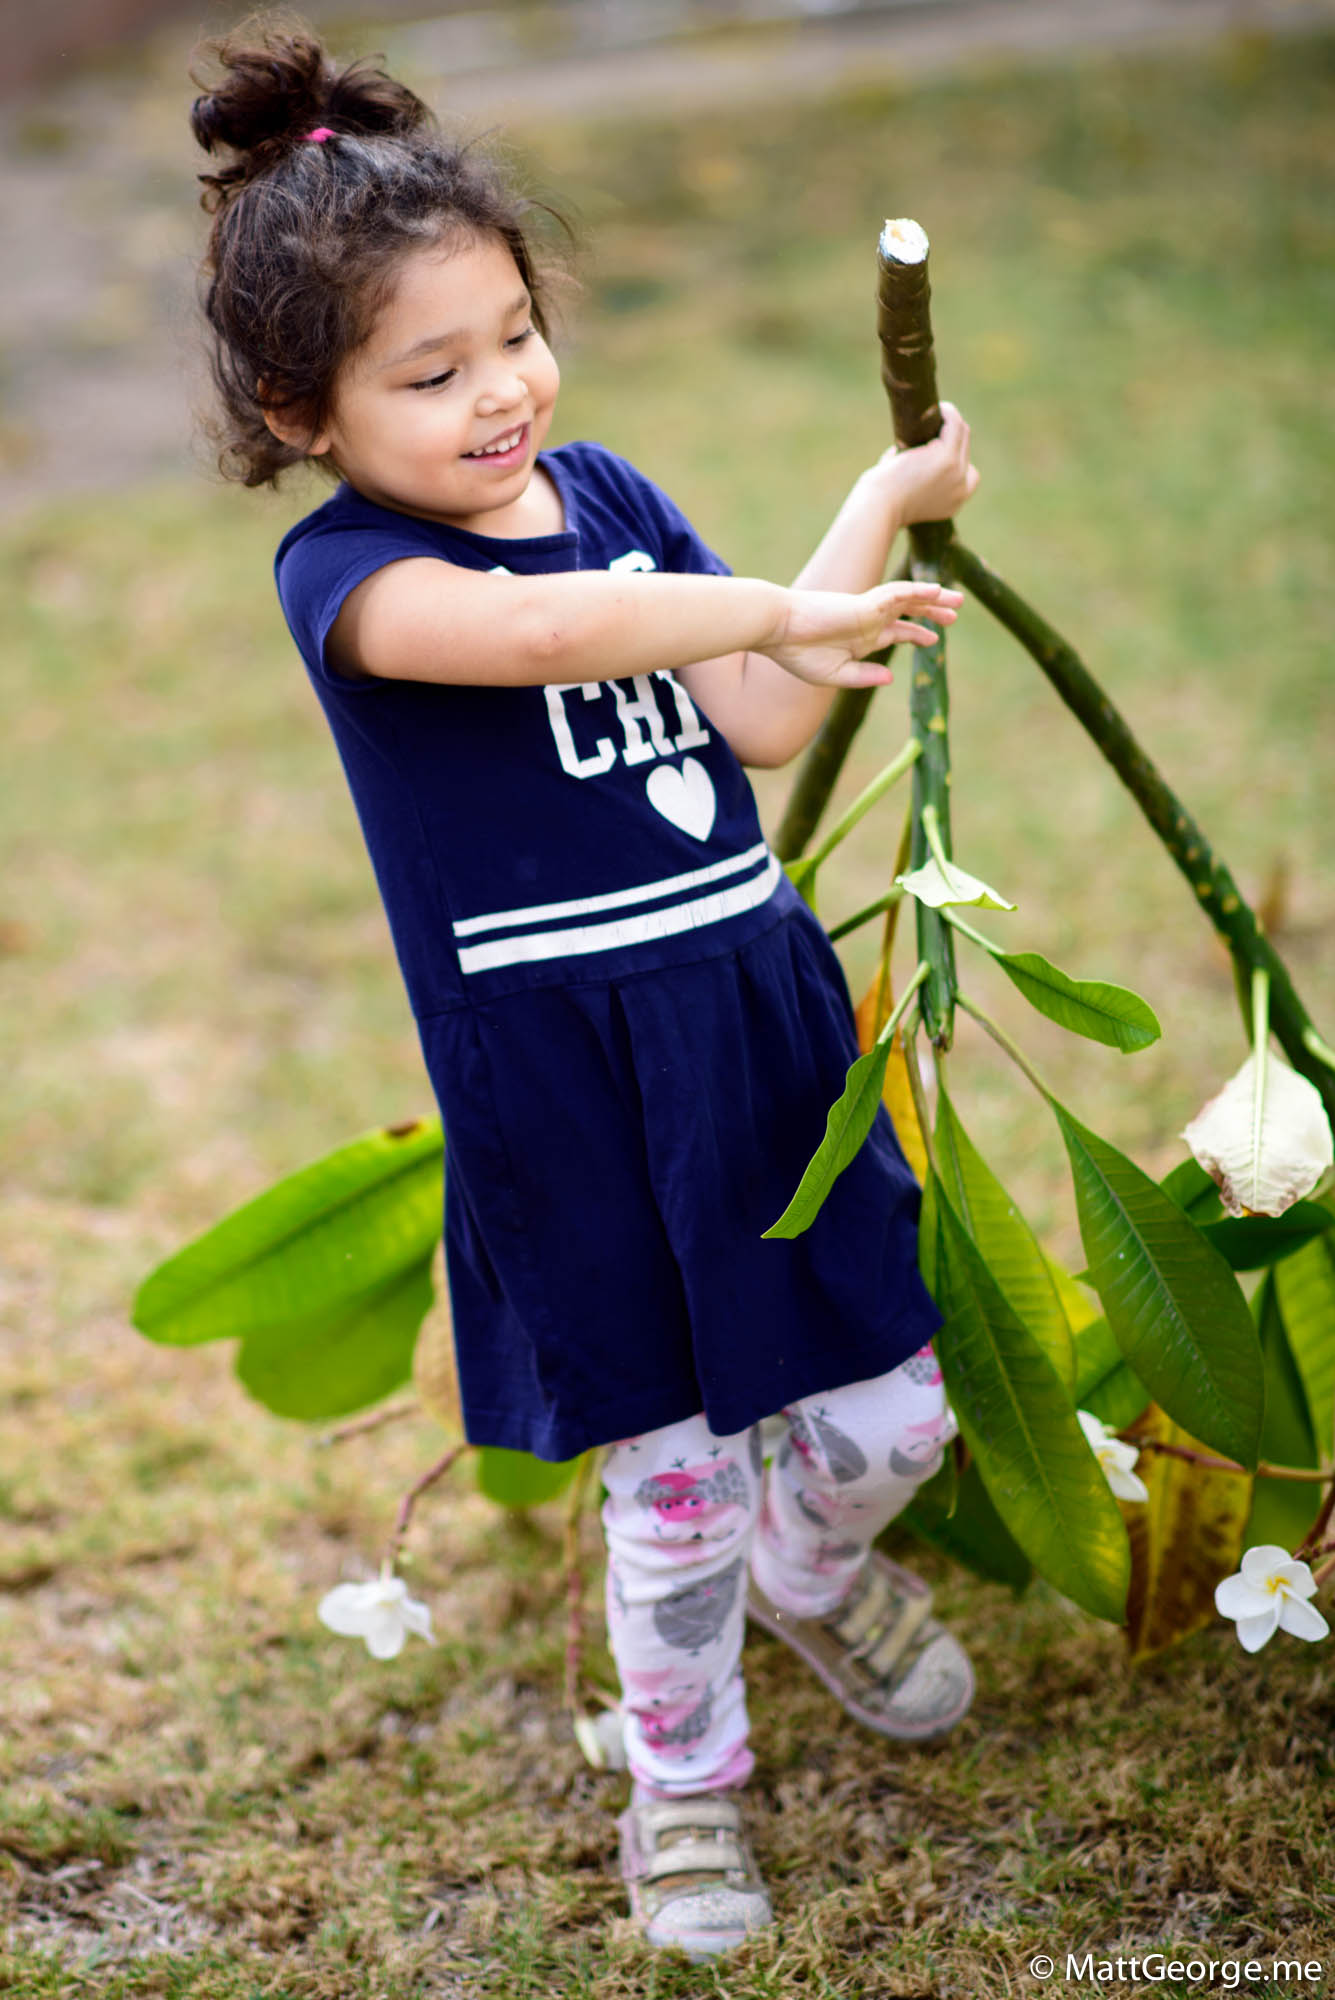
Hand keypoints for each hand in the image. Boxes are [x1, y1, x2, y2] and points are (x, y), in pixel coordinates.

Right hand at [760, 579, 961, 688]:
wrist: (777, 631)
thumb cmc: (797, 654)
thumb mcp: (835, 674)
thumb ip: (863, 676)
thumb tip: (890, 678)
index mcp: (861, 638)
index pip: (895, 632)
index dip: (916, 634)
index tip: (934, 639)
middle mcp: (868, 621)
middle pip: (908, 612)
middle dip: (932, 612)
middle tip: (955, 613)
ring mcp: (868, 611)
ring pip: (908, 600)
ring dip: (933, 599)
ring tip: (956, 599)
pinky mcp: (864, 604)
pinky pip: (897, 594)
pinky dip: (917, 591)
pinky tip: (935, 590)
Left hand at [873, 401, 979, 526]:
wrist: (878, 507)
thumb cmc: (882, 502)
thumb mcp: (906, 494)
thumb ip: (915, 478)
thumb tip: (908, 452)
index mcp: (953, 503)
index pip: (968, 473)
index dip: (954, 455)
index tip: (935, 444)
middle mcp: (961, 490)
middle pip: (965, 450)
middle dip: (951, 434)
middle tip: (932, 422)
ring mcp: (957, 472)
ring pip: (962, 435)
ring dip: (951, 419)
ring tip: (937, 411)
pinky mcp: (946, 458)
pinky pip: (954, 425)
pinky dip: (948, 413)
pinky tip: (939, 407)